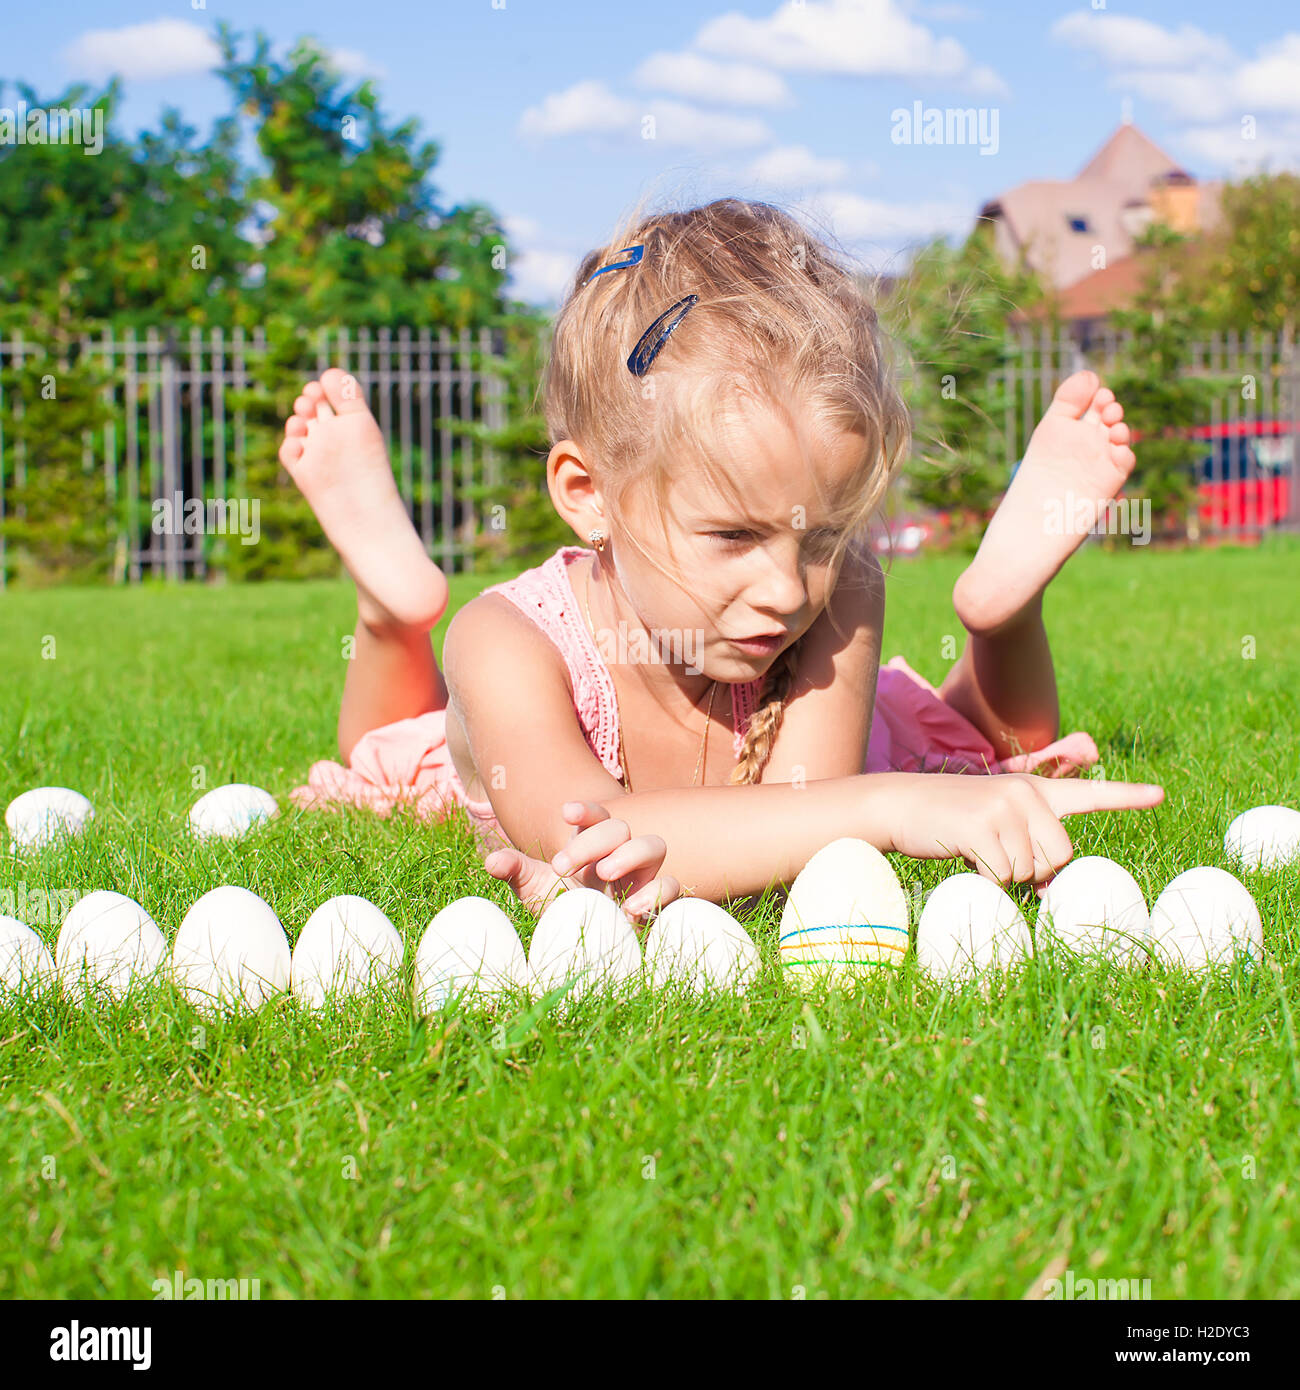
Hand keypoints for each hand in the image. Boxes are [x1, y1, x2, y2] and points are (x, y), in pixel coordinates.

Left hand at [482, 800, 681, 924]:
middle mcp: (620, 854)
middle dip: (593, 840)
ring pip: (655, 844)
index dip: (587, 810)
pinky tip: (629, 910)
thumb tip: (491, 860)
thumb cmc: (562, 911)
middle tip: (562, 866)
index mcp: (593, 845)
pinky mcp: (658, 903)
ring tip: (604, 873)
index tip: (566, 812)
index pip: (597, 815)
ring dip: (630, 854)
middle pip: (620, 826)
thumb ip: (516, 871)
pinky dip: (655, 892)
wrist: (586, 952)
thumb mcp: (535, 891)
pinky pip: (672, 885)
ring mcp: (643, 877)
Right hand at [885, 771, 1163, 888]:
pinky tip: (963, 855)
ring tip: (976, 851)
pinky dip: (984, 879)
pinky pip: (1001, 874)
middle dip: (1033, 871)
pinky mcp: (981, 825)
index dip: (1126, 796)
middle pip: (1060, 857)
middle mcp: (1025, 793)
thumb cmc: (948, 821)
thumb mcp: (996, 822)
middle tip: (999, 858)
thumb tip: (1050, 890)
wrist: (897, 803)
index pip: (1088, 793)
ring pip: (1029, 871)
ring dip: (1003, 876)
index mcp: (1034, 789)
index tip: (1160, 795)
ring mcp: (1004, 806)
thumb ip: (1030, 844)